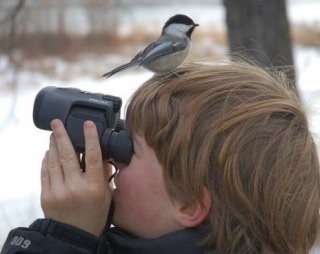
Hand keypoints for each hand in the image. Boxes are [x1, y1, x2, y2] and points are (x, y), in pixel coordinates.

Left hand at [41, 119, 111, 235]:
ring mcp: (58, 191)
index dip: (91, 138)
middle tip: (57, 122)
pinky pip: (45, 173)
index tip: (88, 124)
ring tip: (53, 134)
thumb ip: (103, 175)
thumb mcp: (106, 196)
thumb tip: (101, 155)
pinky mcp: (46, 195)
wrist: (75, 236)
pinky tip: (48, 152)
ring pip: (54, 161)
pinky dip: (46, 160)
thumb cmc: (94, 216)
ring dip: (53, 145)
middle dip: (61, 135)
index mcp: (93, 187)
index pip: (92, 156)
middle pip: (68, 155)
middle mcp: (75, 187)